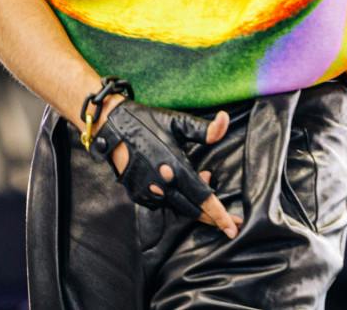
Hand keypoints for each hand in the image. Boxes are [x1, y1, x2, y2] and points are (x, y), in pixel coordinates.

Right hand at [98, 96, 241, 238]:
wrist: (113, 126)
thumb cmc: (148, 121)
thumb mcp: (178, 122)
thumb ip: (205, 128)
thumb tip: (226, 119)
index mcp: (175, 168)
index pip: (203, 198)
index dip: (220, 215)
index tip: (233, 228)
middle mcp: (161, 185)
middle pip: (193, 210)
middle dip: (213, 218)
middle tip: (231, 222)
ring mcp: (147, 192)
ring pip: (178, 207)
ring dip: (193, 203)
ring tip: (204, 184)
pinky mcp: (137, 194)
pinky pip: (162, 204)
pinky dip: (175, 199)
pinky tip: (180, 185)